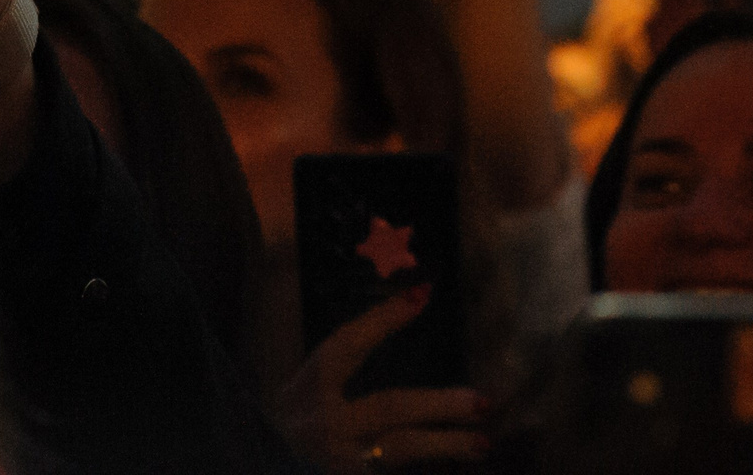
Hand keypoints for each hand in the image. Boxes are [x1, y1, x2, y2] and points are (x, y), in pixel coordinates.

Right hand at [276, 287, 487, 468]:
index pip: (346, 346)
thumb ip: (347, 368)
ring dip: (444, 444)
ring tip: (483, 441)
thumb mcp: (311, 392)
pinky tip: (459, 467)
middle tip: (481, 401)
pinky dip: (426, 471)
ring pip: (399, 449)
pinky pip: (389, 473)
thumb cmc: (297, 423)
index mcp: (307, 388)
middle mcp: (322, 424)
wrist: (269, 466)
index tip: (421, 296)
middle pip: (386, 408)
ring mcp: (338, 461)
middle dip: (436, 404)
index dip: (381, 320)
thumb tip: (406, 315)